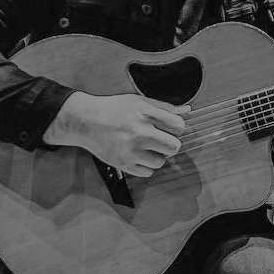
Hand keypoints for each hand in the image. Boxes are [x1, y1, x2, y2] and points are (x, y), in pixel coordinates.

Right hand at [43, 92, 189, 176]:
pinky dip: (146, 165)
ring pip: (161, 161)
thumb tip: (187, 110)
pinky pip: (148, 172)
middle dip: (171, 144)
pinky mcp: (123, 163)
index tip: (172, 128)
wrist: (86, 121)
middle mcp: (139, 132)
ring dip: (158, 155)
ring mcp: (131, 150)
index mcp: (145, 113)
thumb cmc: (114, 108)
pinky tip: (138, 154)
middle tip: (162, 139)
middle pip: (174, 147)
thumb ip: (165, 107)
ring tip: (146, 146)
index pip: (178, 126)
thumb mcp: (140, 101)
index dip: (178, 127)